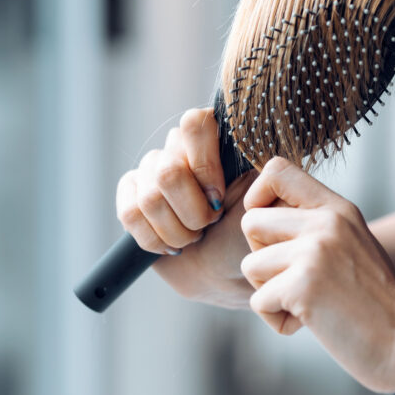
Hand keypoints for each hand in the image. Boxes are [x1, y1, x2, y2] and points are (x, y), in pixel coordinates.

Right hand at [115, 107, 257, 309]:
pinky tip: (172, 243)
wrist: (225, 270)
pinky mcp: (131, 195)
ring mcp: (151, 169)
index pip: (194, 124)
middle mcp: (180, 147)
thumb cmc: (248, 234)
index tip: (220, 198)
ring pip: (148, 198)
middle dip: (192, 212)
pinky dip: (153, 238)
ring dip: (176, 230)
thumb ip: (263, 172)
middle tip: (209, 223)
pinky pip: (129, 213)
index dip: (204, 167)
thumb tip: (256, 149)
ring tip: (194, 237)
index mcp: (216, 138)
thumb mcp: (266, 203)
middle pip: (167, 171)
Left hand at [238, 157, 394, 392]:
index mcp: (338, 208)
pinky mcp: (303, 285)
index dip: (258, 198)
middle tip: (295, 279)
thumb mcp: (354, 244)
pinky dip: (278, 320)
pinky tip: (312, 322)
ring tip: (309, 303)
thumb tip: (261, 216)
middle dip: (262, 257)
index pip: (276, 170)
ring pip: (250, 265)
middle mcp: (326, 222)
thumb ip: (318, 226)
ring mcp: (315, 251)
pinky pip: (259, 301)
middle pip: (251, 222)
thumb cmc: (376, 302)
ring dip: (270, 293)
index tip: (269, 230)